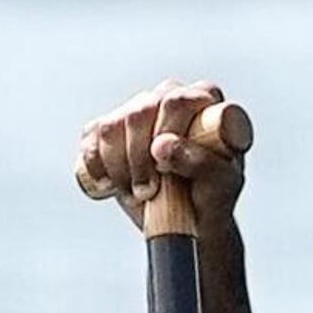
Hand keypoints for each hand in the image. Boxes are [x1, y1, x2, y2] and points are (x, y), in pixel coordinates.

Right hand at [74, 81, 250, 236]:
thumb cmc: (214, 194)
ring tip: (139, 193)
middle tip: (151, 190)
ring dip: (119, 168)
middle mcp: (168, 95)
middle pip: (139, 113)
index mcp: (204, 99)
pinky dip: (97, 168)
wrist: (192, 216)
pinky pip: (90, 140)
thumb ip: (201, 162)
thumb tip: (162, 146)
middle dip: (139, 159)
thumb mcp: (222, 184)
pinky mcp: (109, 128)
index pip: (178, 101)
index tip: (166, 168)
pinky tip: (114, 185)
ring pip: (110, 128)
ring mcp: (137, 108)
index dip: (167, 132)